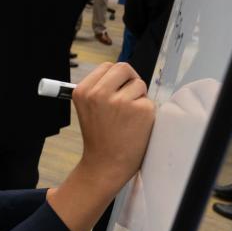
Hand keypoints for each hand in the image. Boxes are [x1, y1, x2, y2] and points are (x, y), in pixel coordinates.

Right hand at [72, 62, 154, 191]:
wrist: (105, 163)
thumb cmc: (99, 136)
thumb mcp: (87, 108)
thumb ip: (99, 88)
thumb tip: (121, 73)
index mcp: (82, 91)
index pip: (107, 66)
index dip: (115, 78)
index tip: (115, 91)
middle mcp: (99, 93)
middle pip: (124, 68)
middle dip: (129, 81)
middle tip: (126, 99)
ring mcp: (121, 101)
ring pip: (138, 84)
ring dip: (138, 97)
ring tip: (128, 116)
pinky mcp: (141, 110)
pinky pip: (149, 101)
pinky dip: (146, 112)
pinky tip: (135, 125)